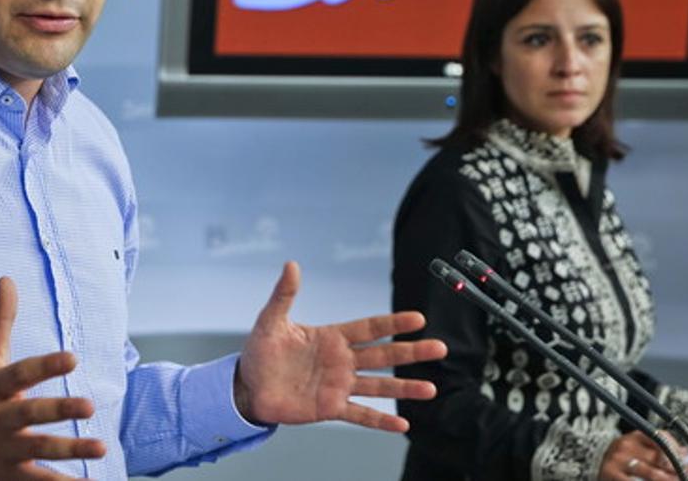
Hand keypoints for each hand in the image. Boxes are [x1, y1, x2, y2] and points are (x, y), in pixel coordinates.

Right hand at [0, 277, 104, 479]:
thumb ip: (0, 322)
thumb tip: (7, 278)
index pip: (21, 373)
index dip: (46, 366)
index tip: (72, 358)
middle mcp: (0, 419)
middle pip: (31, 414)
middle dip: (58, 411)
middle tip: (89, 406)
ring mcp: (6, 451)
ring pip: (41, 452)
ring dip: (72, 451)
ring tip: (102, 448)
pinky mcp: (10, 478)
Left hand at [234, 261, 447, 431]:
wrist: (248, 386)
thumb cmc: (260, 351)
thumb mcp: (271, 320)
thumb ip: (284, 295)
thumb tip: (291, 264)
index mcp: (331, 337)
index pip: (369, 328)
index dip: (393, 323)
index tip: (418, 318)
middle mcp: (341, 361)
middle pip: (383, 355)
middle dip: (412, 352)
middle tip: (440, 348)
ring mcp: (338, 385)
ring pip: (379, 386)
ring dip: (405, 387)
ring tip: (431, 389)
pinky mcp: (330, 408)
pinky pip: (360, 414)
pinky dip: (380, 420)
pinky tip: (402, 423)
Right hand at [598, 430, 687, 480]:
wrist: (603, 479)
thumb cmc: (623, 469)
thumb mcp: (637, 455)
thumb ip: (659, 454)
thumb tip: (686, 455)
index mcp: (632, 437)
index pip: (660, 437)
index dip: (677, 450)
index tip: (687, 463)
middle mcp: (624, 445)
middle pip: (659, 456)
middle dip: (677, 469)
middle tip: (686, 475)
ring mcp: (617, 460)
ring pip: (652, 473)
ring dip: (668, 479)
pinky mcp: (610, 474)